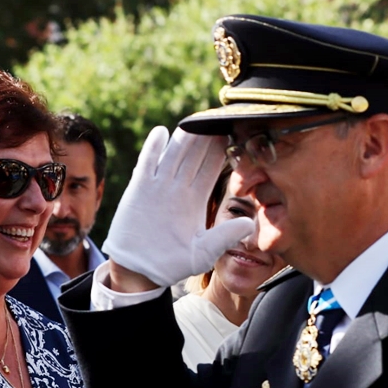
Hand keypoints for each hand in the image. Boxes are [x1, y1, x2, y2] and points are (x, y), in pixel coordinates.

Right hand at [102, 126, 254, 288]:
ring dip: (183, 138)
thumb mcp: (203, 252)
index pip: (212, 168)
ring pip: (173, 155)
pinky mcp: (139, 190)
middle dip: (206, 136)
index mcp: (196, 199)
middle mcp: (179, 189)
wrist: (140, 271)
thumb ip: (224, 236)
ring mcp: (158, 187)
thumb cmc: (172, 264)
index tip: (235, 132)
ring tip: (195, 121)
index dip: (222, 150)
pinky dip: (153, 149)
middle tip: (219, 116)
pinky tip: (161, 132)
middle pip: (195, 155)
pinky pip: (147, 164)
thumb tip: (248, 223)